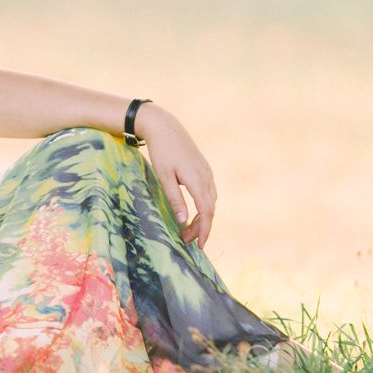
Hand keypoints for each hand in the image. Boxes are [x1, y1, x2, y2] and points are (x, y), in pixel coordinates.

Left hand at [133, 103, 217, 247]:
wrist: (164, 126)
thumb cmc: (161, 151)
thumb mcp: (164, 177)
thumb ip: (175, 199)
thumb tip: (183, 222)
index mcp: (197, 180)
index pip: (206, 212)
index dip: (204, 231)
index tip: (199, 246)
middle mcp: (206, 177)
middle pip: (209, 209)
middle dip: (200, 227)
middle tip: (186, 240)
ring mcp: (207, 172)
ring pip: (210, 201)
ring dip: (202, 217)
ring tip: (187, 229)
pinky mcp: (203, 168)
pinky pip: (208, 192)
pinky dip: (203, 206)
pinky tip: (193, 211)